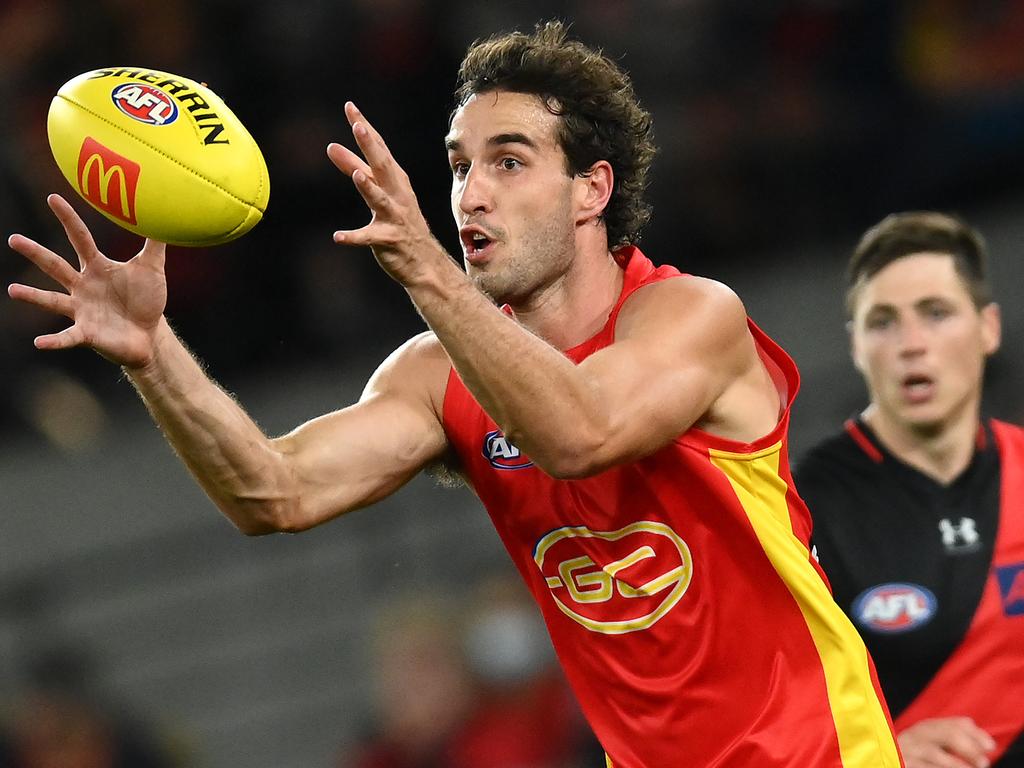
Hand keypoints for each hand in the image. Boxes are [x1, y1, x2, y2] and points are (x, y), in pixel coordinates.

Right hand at [8, 194, 166, 368]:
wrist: (150, 335)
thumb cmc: (147, 300)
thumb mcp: (152, 269)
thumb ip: (155, 244)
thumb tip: (163, 214)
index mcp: (97, 267)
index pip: (79, 237)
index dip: (67, 218)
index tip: (52, 198)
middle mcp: (82, 286)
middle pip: (55, 266)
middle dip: (35, 253)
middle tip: (13, 239)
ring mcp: (81, 309)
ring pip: (52, 300)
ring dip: (33, 296)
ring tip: (13, 291)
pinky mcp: (86, 333)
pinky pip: (67, 336)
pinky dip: (54, 340)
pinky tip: (40, 342)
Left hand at [326, 101, 450, 286]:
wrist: (424, 261)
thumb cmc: (399, 221)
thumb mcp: (377, 190)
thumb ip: (354, 168)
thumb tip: (331, 146)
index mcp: (395, 180)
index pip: (379, 148)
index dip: (365, 128)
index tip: (350, 107)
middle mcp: (397, 195)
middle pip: (383, 167)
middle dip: (371, 146)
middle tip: (358, 126)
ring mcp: (394, 217)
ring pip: (380, 200)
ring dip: (369, 187)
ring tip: (357, 175)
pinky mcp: (388, 240)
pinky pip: (369, 238)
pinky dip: (354, 237)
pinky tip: (338, 237)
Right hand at [898, 717, 996, 767]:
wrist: (882, 760)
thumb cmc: (912, 756)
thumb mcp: (931, 744)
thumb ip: (949, 738)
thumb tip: (981, 738)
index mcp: (926, 727)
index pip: (956, 723)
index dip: (975, 734)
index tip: (990, 746)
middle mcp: (916, 734)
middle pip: (947, 734)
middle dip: (969, 748)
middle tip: (984, 763)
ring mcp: (907, 749)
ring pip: (937, 754)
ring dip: (957, 764)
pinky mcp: (902, 762)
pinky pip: (925, 767)